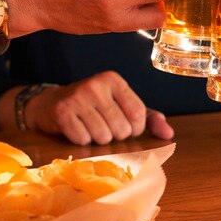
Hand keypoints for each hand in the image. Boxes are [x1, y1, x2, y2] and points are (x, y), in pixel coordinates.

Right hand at [25, 71, 174, 144]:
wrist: (51, 103)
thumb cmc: (94, 107)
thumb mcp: (122, 106)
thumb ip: (149, 119)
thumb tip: (169, 135)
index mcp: (114, 80)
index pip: (138, 116)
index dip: (133, 129)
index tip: (122, 125)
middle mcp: (96, 84)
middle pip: (121, 129)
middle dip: (114, 135)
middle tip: (102, 125)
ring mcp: (78, 97)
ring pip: (103, 137)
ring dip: (98, 139)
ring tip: (89, 127)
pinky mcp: (62, 112)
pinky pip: (83, 140)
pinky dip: (81, 140)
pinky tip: (76, 129)